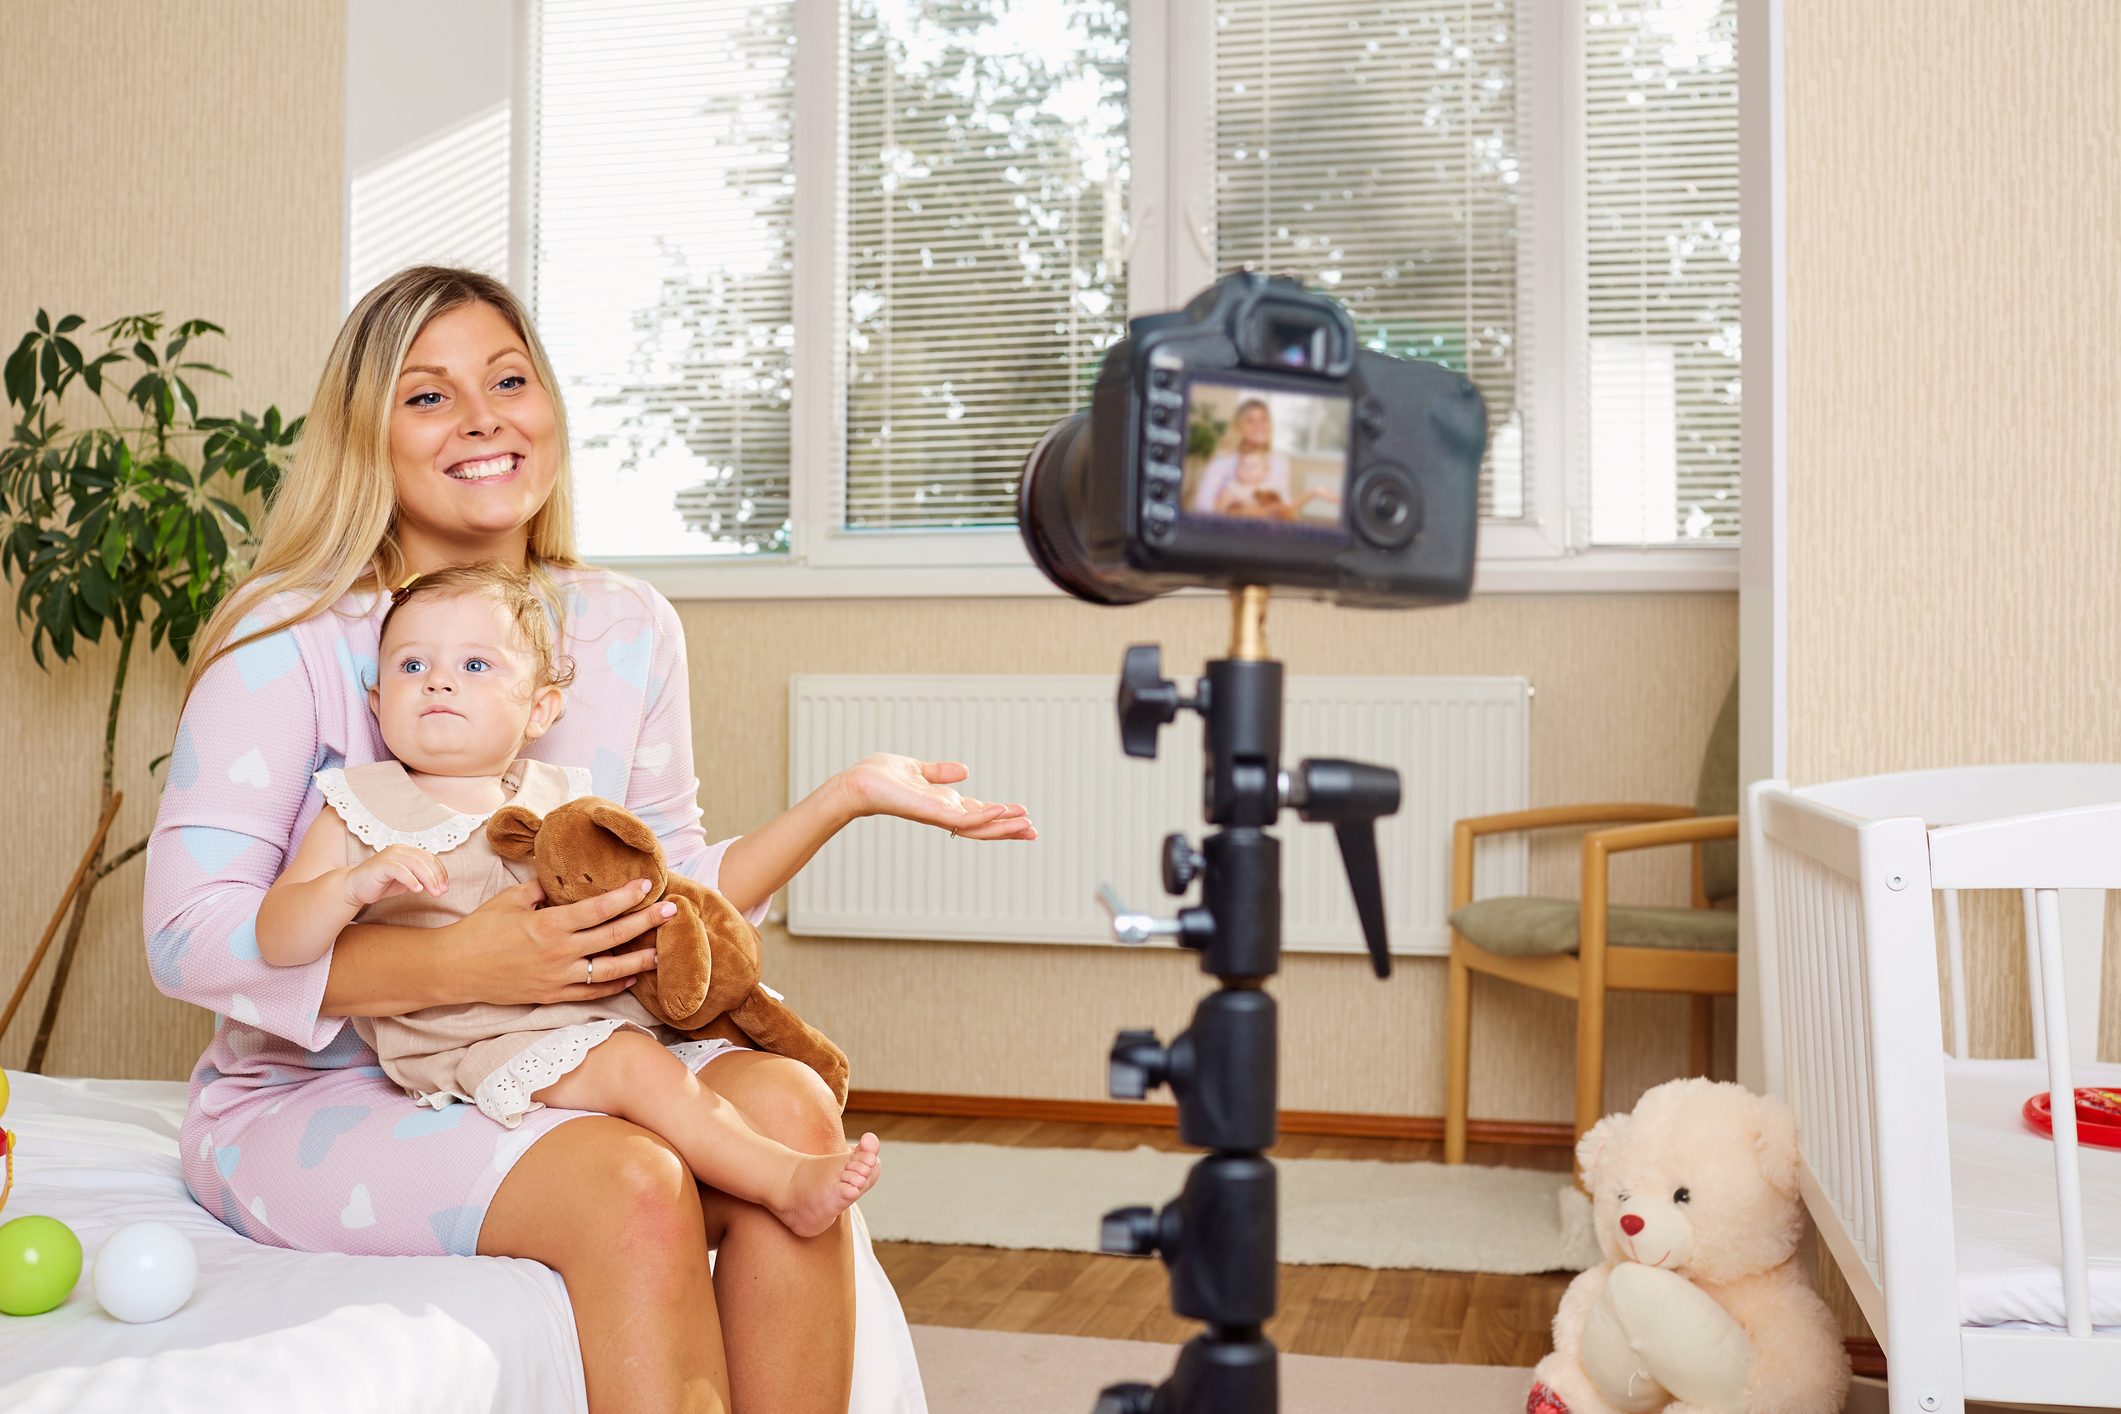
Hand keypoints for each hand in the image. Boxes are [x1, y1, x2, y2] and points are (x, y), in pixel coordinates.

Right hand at [343, 844, 447, 906]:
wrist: (354, 888)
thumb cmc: (380, 884)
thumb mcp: (405, 881)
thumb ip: (420, 878)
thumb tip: (440, 884)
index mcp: (407, 851)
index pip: (430, 857)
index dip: (441, 871)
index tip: (446, 887)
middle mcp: (399, 849)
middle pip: (426, 859)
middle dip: (437, 876)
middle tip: (442, 892)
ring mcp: (390, 855)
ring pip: (416, 864)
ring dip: (428, 879)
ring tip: (434, 893)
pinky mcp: (381, 864)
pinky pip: (400, 870)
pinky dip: (411, 880)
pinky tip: (418, 890)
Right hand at [441, 877, 673, 1005]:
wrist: (455, 968)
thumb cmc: (481, 928)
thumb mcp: (512, 899)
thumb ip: (543, 888)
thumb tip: (564, 876)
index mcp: (549, 925)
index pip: (598, 909)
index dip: (626, 897)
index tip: (648, 886)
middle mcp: (559, 953)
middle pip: (613, 937)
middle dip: (646, 923)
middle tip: (672, 911)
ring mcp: (557, 978)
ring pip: (609, 970)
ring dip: (639, 961)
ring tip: (662, 952)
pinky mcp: (552, 996)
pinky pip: (591, 992)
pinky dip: (613, 985)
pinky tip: (631, 977)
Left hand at [837, 753, 1036, 840]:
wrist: (857, 784)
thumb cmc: (879, 778)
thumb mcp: (918, 769)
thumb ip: (940, 772)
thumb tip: (964, 770)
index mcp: (943, 804)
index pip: (978, 813)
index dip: (1001, 816)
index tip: (1023, 815)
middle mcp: (943, 813)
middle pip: (983, 825)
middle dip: (1008, 830)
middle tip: (1033, 832)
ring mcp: (938, 815)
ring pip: (977, 826)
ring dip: (1003, 826)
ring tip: (1026, 825)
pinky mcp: (930, 812)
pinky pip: (961, 818)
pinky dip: (982, 815)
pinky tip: (1001, 811)